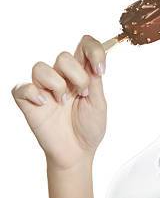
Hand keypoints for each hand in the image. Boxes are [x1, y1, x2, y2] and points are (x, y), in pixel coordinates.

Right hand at [11, 34, 107, 168]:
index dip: (93, 50)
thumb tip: (92, 62)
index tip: (100, 70)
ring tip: (63, 103)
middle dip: (77, 76)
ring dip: (56, 86)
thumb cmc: (88, 127)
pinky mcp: (28, 102)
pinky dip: (34, 94)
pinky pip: (23, 87)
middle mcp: (61, 77)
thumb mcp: (99, 103)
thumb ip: (95, 81)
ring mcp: (43, 88)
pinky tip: (45, 105)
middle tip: (82, 95)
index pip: (85, 45)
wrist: (77, 153)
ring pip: (40, 67)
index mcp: (81, 74)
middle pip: (63, 56)